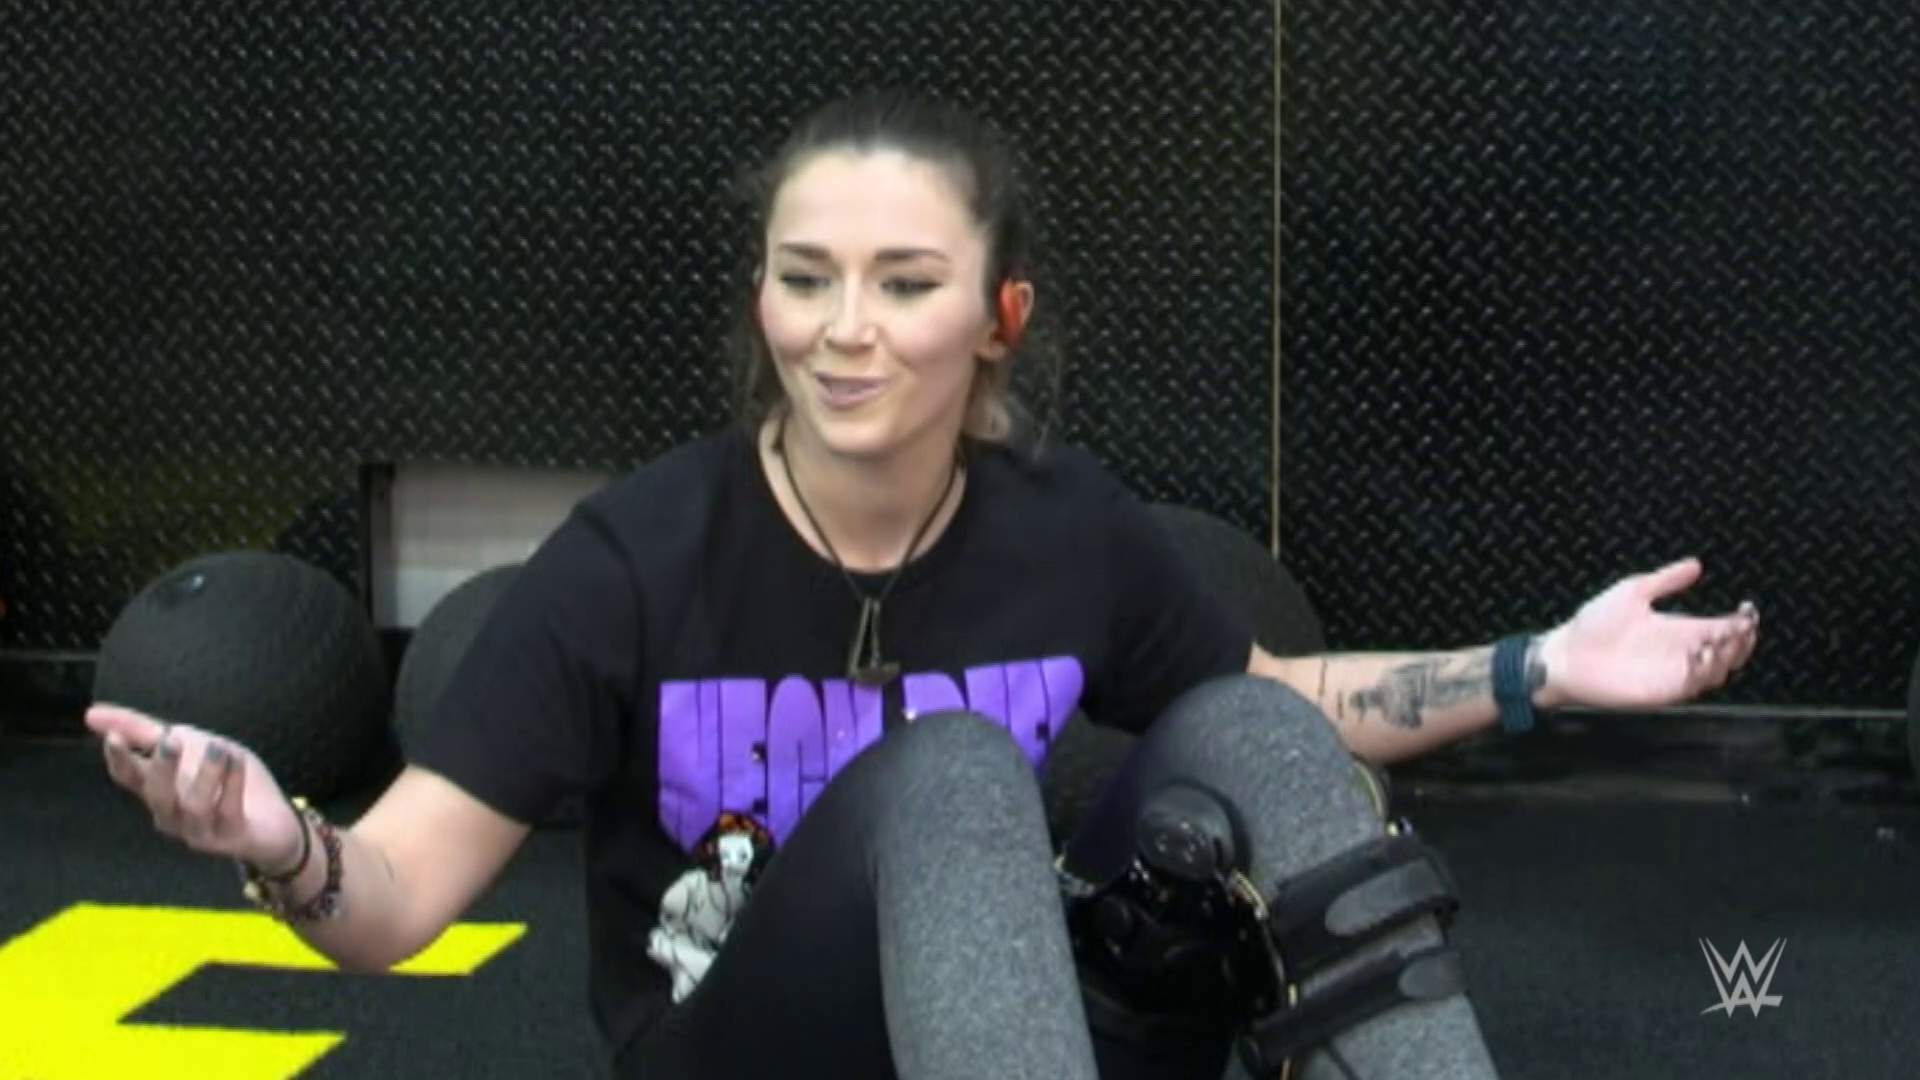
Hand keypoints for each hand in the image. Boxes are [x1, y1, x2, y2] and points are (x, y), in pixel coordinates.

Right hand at [87, 703, 306, 871]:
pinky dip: (233, 783)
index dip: (119, 760)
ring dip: (205, 774)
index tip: (114, 738)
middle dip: (161, 769)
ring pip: (193, 807)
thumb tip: (91, 714)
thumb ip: (143, 731)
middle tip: (170, 740)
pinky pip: (228, 810)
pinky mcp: (231, 838)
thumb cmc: (224, 782)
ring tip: (218, 747)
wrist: (274, 822)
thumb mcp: (188, 745)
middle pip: (157, 796)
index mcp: (158, 790)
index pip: (129, 778)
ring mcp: (201, 830)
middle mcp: (173, 814)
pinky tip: (238, 761)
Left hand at [1535, 557, 1759, 709]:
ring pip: (1718, 672)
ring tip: (1721, 638)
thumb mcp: (1633, 591)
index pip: (1724, 629)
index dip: (1742, 622)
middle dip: (1743, 640)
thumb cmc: (1593, 624)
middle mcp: (1682, 653)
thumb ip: (1666, 580)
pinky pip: (1693, 686)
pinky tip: (1700, 654)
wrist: (1565, 653)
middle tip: (1742, 626)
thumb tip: (1696, 564)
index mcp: (1680, 630)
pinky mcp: (1663, 691)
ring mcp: (1674, 673)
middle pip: (1730, 653)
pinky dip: (1703, 671)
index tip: (1748, 609)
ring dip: (1727, 656)